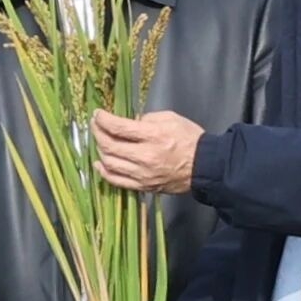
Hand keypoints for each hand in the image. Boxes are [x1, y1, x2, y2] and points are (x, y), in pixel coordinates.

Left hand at [88, 111, 203, 195]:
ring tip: (100, 142)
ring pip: (110, 163)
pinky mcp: (143, 186)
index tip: (97, 114)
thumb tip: (130, 123)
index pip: (118, 127)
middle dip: (97, 132)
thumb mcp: (171, 118)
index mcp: (153, 135)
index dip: (103, 119)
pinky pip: (117, 181)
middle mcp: (145, 156)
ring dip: (100, 150)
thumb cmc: (189, 138)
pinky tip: (100, 163)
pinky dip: (104, 172)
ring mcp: (142, 174)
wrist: (204, 166)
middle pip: (109, 145)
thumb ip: (147, 118)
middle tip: (95, 125)